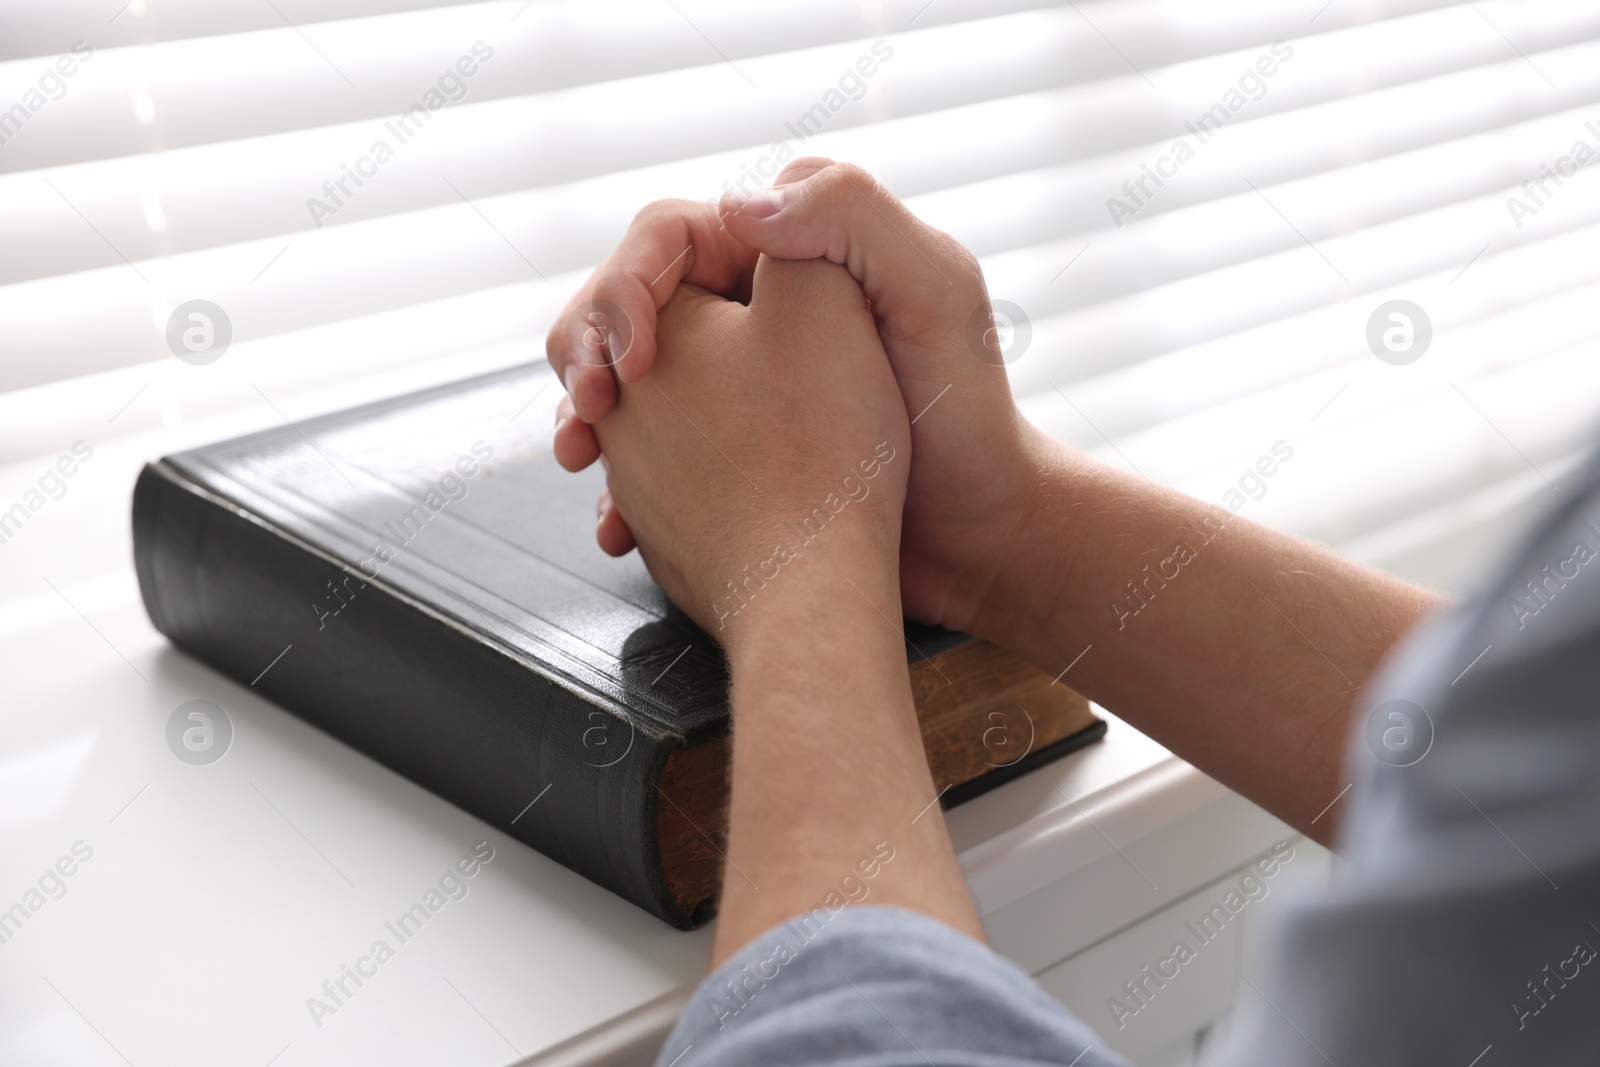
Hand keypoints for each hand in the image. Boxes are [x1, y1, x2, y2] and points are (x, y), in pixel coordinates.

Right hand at [548, 160, 1045, 637]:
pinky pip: (654, 445)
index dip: (628, 283)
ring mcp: (741, 381)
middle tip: (587, 410)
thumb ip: (851, 218)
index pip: (673, 234)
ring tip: (580, 458)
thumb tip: (737, 205)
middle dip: (590, 348)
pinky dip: (625, 477)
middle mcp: (760, 307)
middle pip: (634, 303)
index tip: (633, 357)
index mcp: (795, 254)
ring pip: (633, 376)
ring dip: (589, 410)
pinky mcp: (734, 447)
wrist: (980, 534)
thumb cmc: (966, 416)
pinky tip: (618, 517)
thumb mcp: (934, 292)